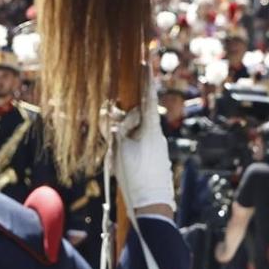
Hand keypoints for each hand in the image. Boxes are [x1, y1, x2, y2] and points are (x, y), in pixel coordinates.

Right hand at [112, 81, 174, 214]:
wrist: (152, 207)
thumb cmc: (136, 178)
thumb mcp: (119, 150)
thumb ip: (114, 129)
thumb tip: (110, 115)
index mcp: (151, 130)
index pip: (147, 98)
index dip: (145, 80)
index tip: (145, 62)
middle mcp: (157, 138)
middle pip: (136, 121)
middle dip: (122, 124)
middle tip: (115, 138)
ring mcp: (158, 151)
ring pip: (135, 138)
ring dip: (123, 144)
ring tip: (118, 163)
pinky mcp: (156, 163)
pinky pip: (137, 152)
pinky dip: (126, 155)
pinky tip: (124, 171)